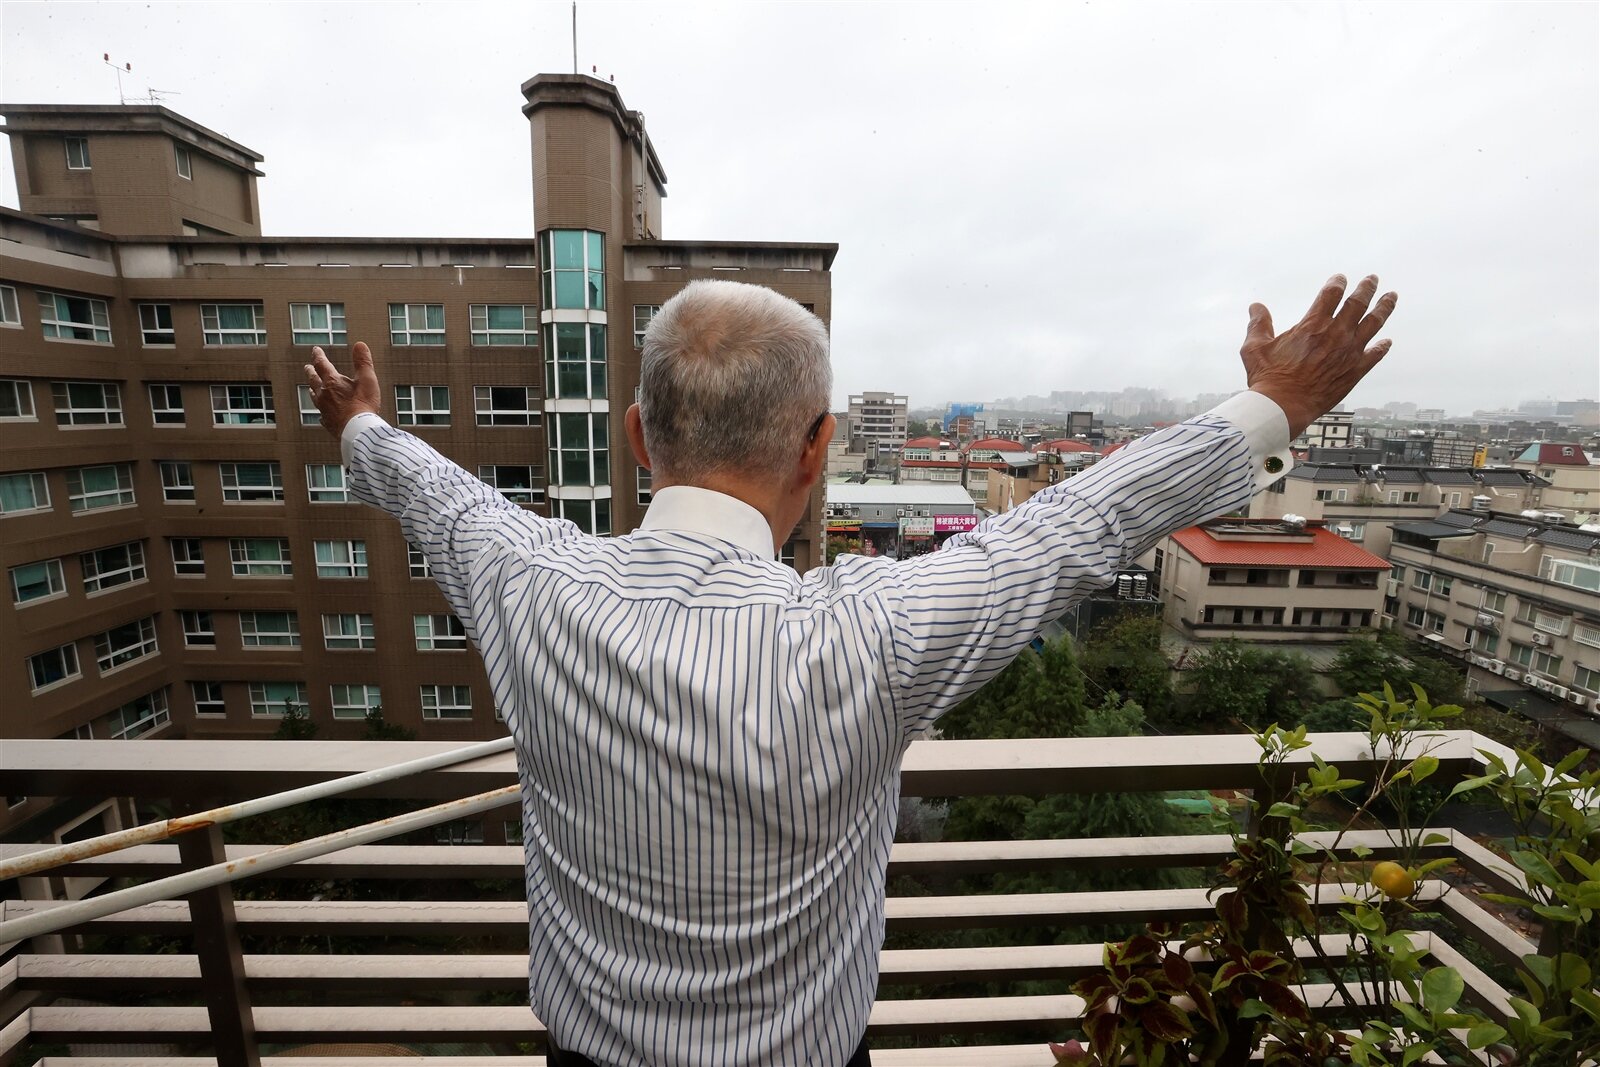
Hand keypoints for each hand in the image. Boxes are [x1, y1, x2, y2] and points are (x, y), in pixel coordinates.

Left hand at [303, 342, 380, 438]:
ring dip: (312, 390)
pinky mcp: (327, 423)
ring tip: (311, 388)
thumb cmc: (364, 405)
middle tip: (307, 367)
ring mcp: (324, 409)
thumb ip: (363, 361)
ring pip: (314, 397)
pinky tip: (322, 414)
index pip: (321, 364)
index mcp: (332, 382)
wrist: (358, 430)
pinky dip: (322, 412)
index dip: (318, 356)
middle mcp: (324, 395)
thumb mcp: (367, 380)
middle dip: (311, 372)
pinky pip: (322, 415)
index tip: (315, 350)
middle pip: (313, 380)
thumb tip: (360, 344)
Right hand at [1241, 274, 1396, 437]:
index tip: (1340, 278)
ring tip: (1391, 297)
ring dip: (1384, 308)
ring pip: (1373, 323)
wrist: (1283, 407)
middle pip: (1358, 303)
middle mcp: (1336, 334)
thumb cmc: (1269, 378)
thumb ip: (1258, 324)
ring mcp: (1349, 352)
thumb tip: (1256, 306)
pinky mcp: (1355, 371)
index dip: (1337, 282)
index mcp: (1312, 325)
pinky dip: (1382, 347)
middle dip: (1366, 288)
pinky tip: (1387, 343)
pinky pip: (1375, 355)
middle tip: (1372, 279)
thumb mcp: (1255, 347)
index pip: (1331, 294)